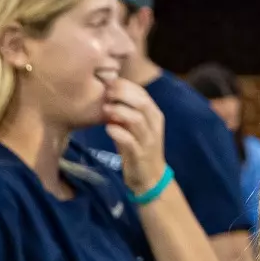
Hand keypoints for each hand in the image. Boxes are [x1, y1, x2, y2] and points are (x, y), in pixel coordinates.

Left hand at [101, 78, 168, 195]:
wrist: (151, 177)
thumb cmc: (138, 147)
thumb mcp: (134, 126)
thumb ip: (124, 110)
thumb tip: (106, 91)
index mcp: (154, 115)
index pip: (142, 93)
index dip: (124, 85)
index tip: (107, 83)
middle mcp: (154, 125)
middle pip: (142, 102)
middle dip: (122, 94)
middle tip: (105, 93)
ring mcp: (148, 140)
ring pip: (137, 120)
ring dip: (119, 111)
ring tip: (105, 109)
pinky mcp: (140, 155)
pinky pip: (130, 141)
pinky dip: (117, 132)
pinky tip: (108, 128)